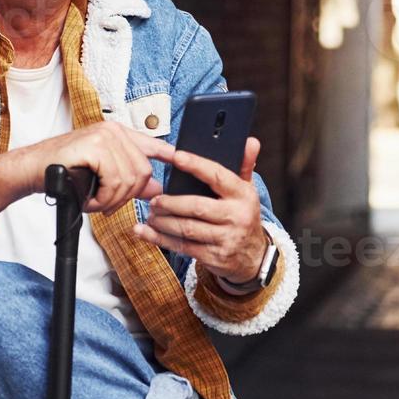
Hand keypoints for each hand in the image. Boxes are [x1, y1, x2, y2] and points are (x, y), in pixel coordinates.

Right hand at [26, 120, 175, 213]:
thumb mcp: (101, 177)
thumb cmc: (63, 173)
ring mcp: (105, 136)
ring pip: (130, 179)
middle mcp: (114, 131)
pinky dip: (102, 198)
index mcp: (118, 135)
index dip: (169, 154)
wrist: (32, 170)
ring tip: (93, 202)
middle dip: (126, 197)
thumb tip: (156, 188)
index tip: (180, 161)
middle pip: (143, 171)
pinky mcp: (95, 146)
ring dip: (112, 200)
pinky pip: (114, 180)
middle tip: (105, 204)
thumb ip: (129, 179)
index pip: (152, 144)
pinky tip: (89, 200)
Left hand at [133, 136, 266, 283]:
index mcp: (243, 195)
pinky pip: (183, 247)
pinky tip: (145, 232)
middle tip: (154, 200)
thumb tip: (251, 141)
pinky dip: (160, 240)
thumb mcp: (248, 191)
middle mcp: (236, 217)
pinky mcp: (214, 257)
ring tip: (151, 214)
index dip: (196, 165)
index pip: (218, 176)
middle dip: (171, 203)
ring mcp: (226, 239)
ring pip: (187, 229)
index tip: (176, 157)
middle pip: (197, 207)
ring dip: (163, 222)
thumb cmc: (244, 216)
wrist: (253, 256)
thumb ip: (244, 166)